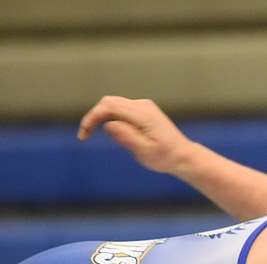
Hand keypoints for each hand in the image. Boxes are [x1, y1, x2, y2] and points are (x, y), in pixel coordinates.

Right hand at [77, 95, 193, 174]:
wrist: (183, 156)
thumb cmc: (166, 158)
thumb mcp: (145, 152)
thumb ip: (127, 137)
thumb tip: (109, 125)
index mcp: (143, 115)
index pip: (109, 106)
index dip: (92, 118)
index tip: (84, 134)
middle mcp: (143, 106)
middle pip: (109, 102)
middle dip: (94, 117)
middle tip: (85, 135)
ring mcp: (144, 106)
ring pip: (113, 104)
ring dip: (101, 117)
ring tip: (96, 135)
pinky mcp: (143, 110)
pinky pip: (121, 109)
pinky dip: (111, 118)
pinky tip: (112, 133)